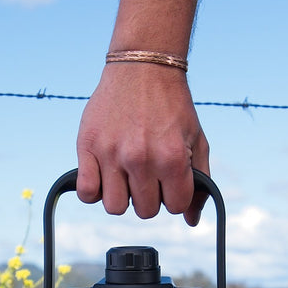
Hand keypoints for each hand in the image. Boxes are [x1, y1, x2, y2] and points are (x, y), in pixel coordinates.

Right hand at [76, 62, 209, 225]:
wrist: (143, 67)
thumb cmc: (172, 107)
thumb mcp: (197, 142)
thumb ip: (200, 183)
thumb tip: (191, 220)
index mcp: (172, 158)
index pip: (175, 207)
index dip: (174, 196)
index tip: (169, 179)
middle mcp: (141, 158)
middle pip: (145, 211)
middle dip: (150, 196)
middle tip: (148, 174)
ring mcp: (112, 153)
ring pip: (115, 208)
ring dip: (122, 197)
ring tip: (125, 175)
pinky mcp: (88, 146)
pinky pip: (87, 193)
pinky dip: (94, 192)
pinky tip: (104, 177)